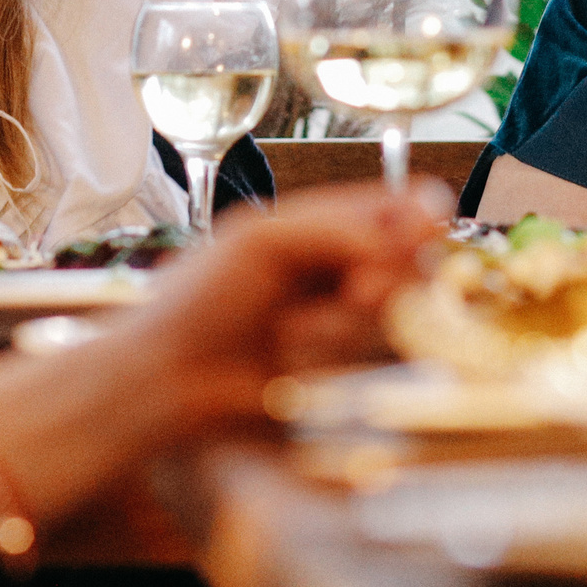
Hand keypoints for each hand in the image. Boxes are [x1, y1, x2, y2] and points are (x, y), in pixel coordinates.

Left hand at [109, 180, 446, 435]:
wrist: (166, 377)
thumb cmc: (197, 298)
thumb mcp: (261, 241)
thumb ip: (335, 229)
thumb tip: (409, 234)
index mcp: (321, 225)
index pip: (399, 209)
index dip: (421, 222)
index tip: (420, 236)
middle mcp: (339, 269)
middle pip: (410, 266)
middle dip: (385, 281)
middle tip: (354, 293)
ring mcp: (341, 322)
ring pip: (390, 319)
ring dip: (341, 327)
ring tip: (288, 333)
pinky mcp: (338, 372)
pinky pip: (366, 362)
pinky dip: (329, 360)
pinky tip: (289, 360)